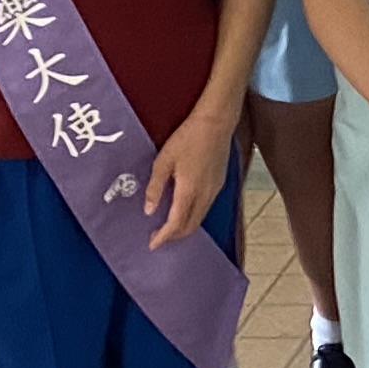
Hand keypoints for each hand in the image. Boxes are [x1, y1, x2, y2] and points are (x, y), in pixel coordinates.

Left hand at [145, 111, 233, 248]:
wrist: (215, 123)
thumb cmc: (187, 138)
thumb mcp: (163, 161)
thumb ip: (156, 187)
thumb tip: (149, 210)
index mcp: (189, 190)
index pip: (176, 223)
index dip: (164, 236)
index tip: (152, 244)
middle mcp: (205, 195)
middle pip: (191, 226)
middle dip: (175, 236)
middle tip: (158, 237)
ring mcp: (215, 190)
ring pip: (200, 218)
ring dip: (184, 226)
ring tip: (168, 226)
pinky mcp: (219, 183)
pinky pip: (205, 207)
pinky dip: (193, 216)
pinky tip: (183, 209)